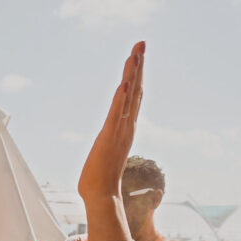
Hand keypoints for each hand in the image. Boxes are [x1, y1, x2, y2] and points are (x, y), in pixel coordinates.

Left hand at [78, 42, 144, 199]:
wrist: (101, 196)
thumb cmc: (99, 179)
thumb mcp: (104, 152)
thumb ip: (108, 142)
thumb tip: (105, 141)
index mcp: (124, 128)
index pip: (133, 96)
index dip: (136, 75)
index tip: (138, 55)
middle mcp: (126, 127)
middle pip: (135, 90)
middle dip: (138, 66)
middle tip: (141, 43)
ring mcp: (119, 132)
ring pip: (127, 98)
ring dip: (131, 75)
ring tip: (135, 54)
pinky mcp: (108, 139)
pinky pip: (115, 115)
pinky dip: (120, 99)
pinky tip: (123, 84)